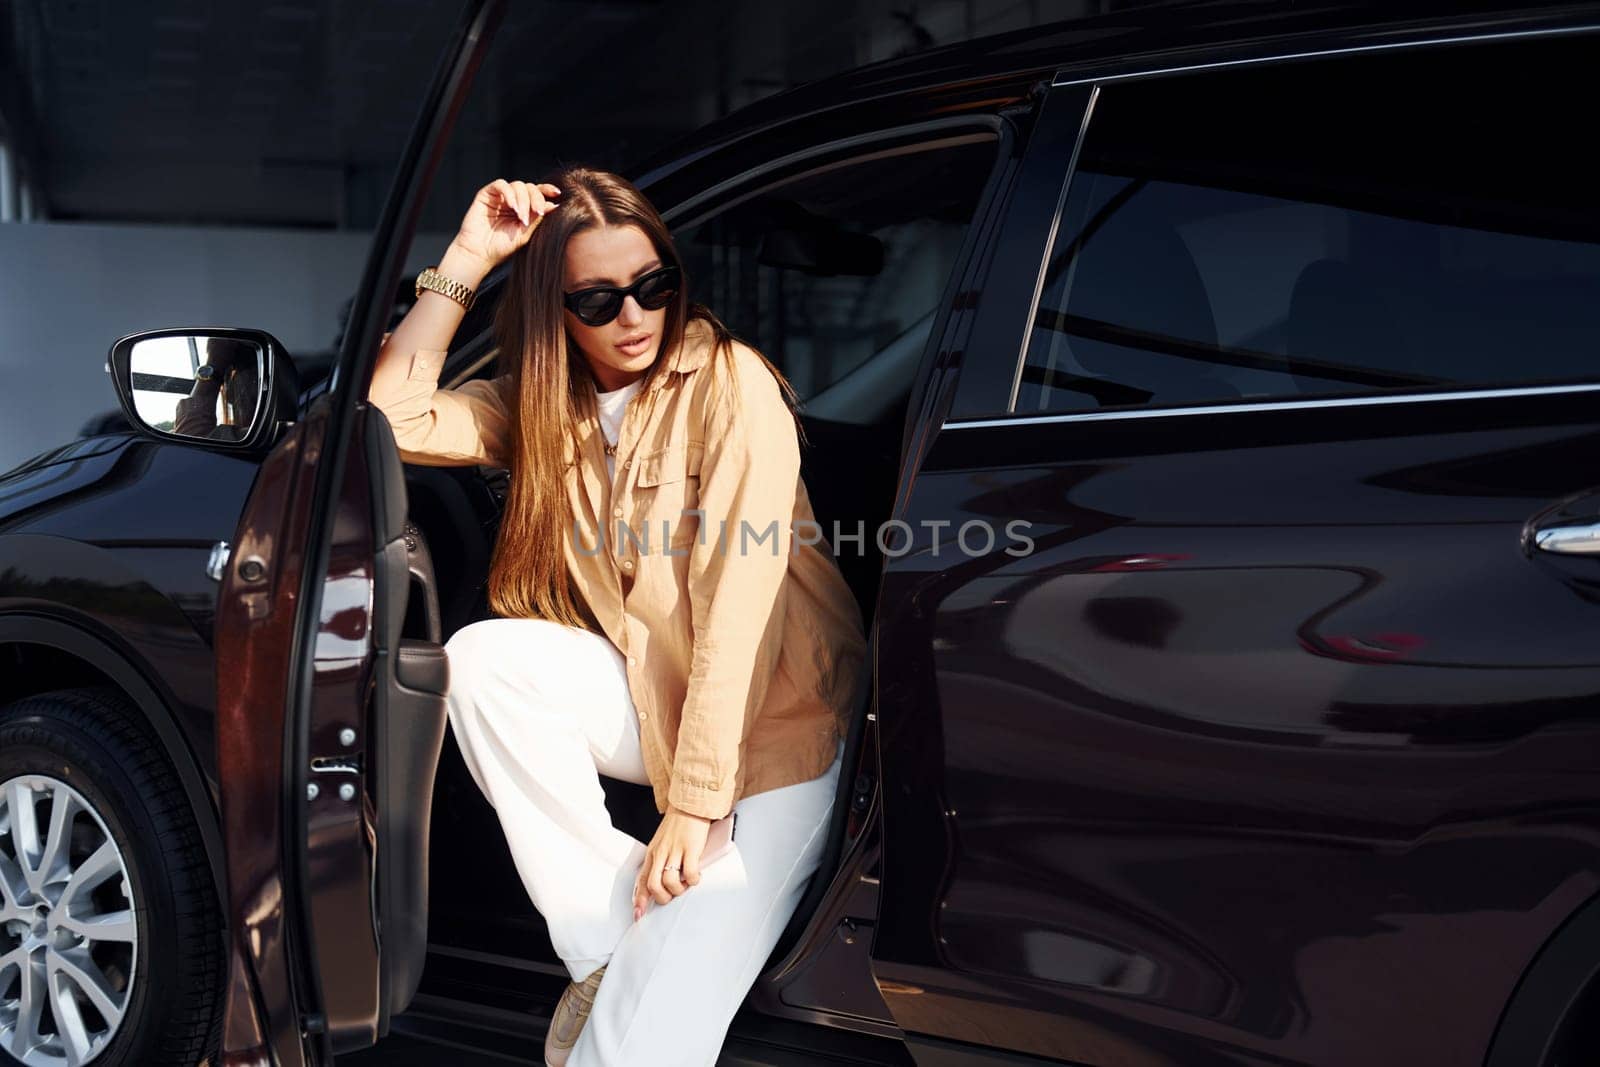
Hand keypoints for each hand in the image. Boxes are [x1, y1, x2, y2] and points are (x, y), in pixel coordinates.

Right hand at [448, 178, 561, 276]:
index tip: (557, 194)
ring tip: (521, 217)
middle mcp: (513, 200)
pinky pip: (501, 185)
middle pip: (530, 187)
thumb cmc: (502, 246)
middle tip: (537, 212)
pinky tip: (512, 206)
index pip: (537, 193)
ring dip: (523, 200)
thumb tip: (554, 205)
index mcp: (524, 208)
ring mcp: (500, 196)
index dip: (547, 190)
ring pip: (517, 185)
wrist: (480, 253)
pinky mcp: (487, 194)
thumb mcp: (525, 233)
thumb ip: (537, 218)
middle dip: (535, 199)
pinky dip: (509, 193)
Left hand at [632, 804, 711, 920]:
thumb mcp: (662, 843)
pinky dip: (692, 880)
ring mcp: (674, 851)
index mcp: (652, 853)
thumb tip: (663, 881)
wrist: (689, 804)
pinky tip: (695, 877)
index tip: (639, 914)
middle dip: (663, 897)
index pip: (642, 880)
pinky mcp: (690, 848)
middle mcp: (660, 853)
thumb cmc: (678, 825)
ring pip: (668, 881)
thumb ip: (661, 860)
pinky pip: (689, 873)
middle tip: (673, 894)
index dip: (640, 900)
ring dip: (678, 889)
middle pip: (654, 885)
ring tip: (686, 884)